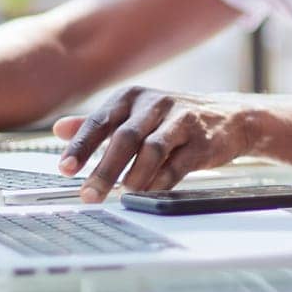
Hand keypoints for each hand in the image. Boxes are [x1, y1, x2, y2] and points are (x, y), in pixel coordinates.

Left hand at [54, 86, 256, 201]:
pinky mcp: (203, 141)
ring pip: (152, 149)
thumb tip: (60, 130)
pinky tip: (148, 194)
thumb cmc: (175, 119)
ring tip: (123, 194)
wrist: (231, 117)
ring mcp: (183, 121)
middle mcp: (157, 103)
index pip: (100, 121)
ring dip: (134, 176)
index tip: (66, 169)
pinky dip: (160, 182)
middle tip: (89, 194)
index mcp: (134, 97)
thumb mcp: (136, 114)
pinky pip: (177, 165)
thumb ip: (99, 123)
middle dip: (104, 169)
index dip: (81, 146)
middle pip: (125, 137)